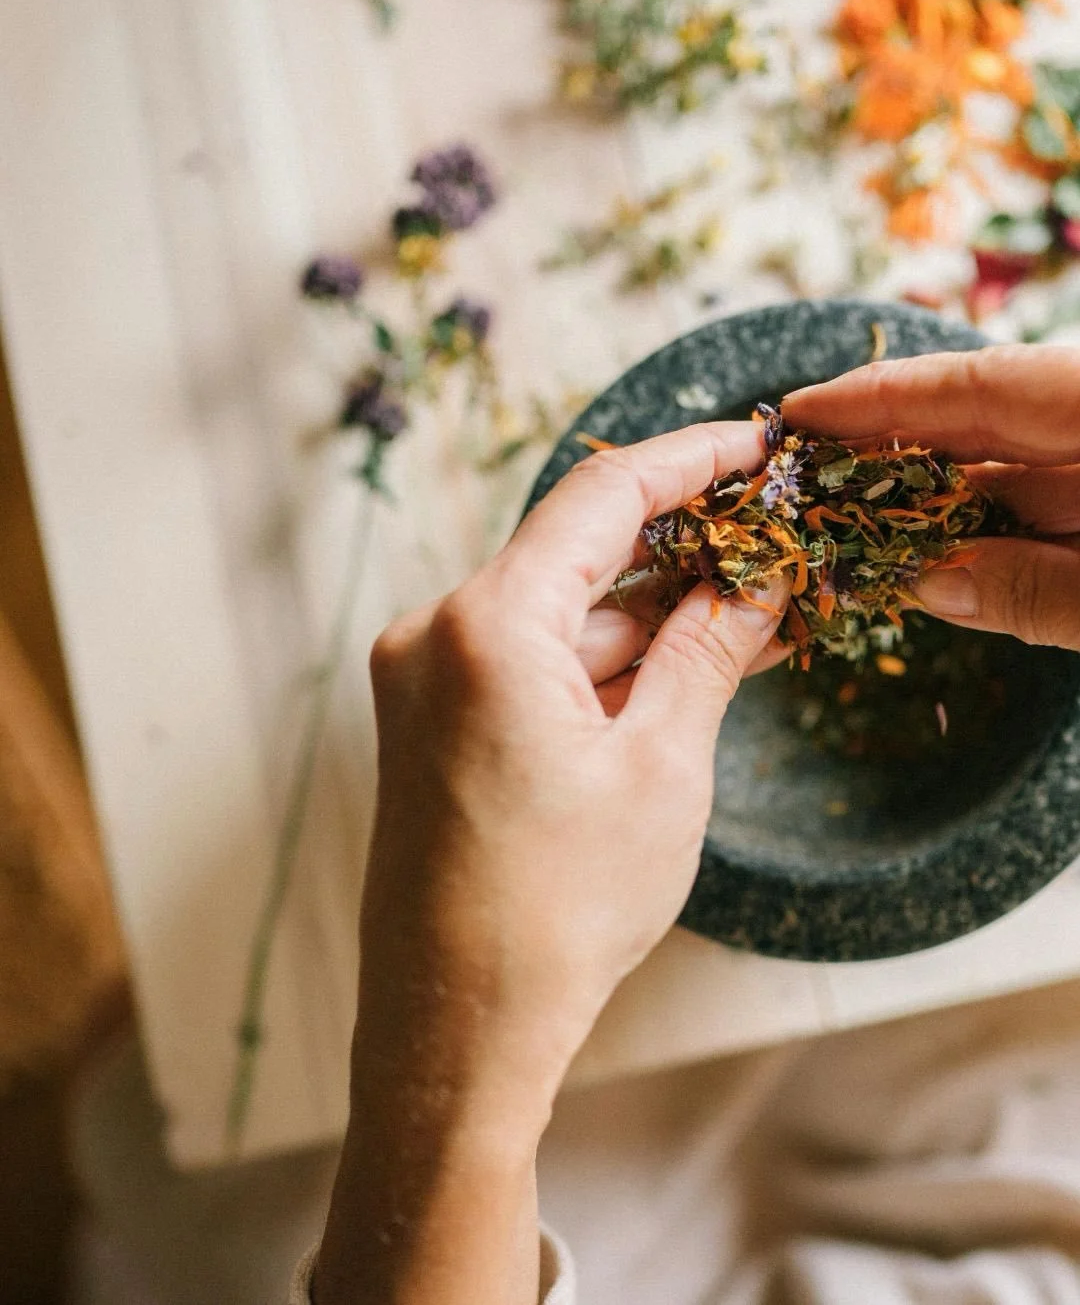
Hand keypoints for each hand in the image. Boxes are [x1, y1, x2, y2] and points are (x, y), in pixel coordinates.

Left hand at [361, 420, 787, 1084]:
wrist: (459, 1028)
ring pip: (558, 618)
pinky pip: (527, 666)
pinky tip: (678, 676)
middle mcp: (434, 635)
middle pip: (576, 557)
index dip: (689, 461)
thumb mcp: (663, 766)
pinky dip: (600, 669)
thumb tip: (760, 579)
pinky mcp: (429, 725)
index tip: (753, 445)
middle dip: (679, 554)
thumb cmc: (556, 910)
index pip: (601, 498)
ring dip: (646, 622)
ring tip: (749, 623)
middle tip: (772, 549)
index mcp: (486, 626)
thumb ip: (710, 649)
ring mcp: (423, 682)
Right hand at [784, 344, 1079, 652]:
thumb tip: (933, 587)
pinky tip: (933, 554)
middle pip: (987, 419)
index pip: (979, 386)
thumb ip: (1037, 592)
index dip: (883, 396)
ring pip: (1014, 471)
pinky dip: (990, 531)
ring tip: (854, 521)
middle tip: (808, 468)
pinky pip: (1047, 509)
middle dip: (894, 443)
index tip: (802, 411)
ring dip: (934, 501)